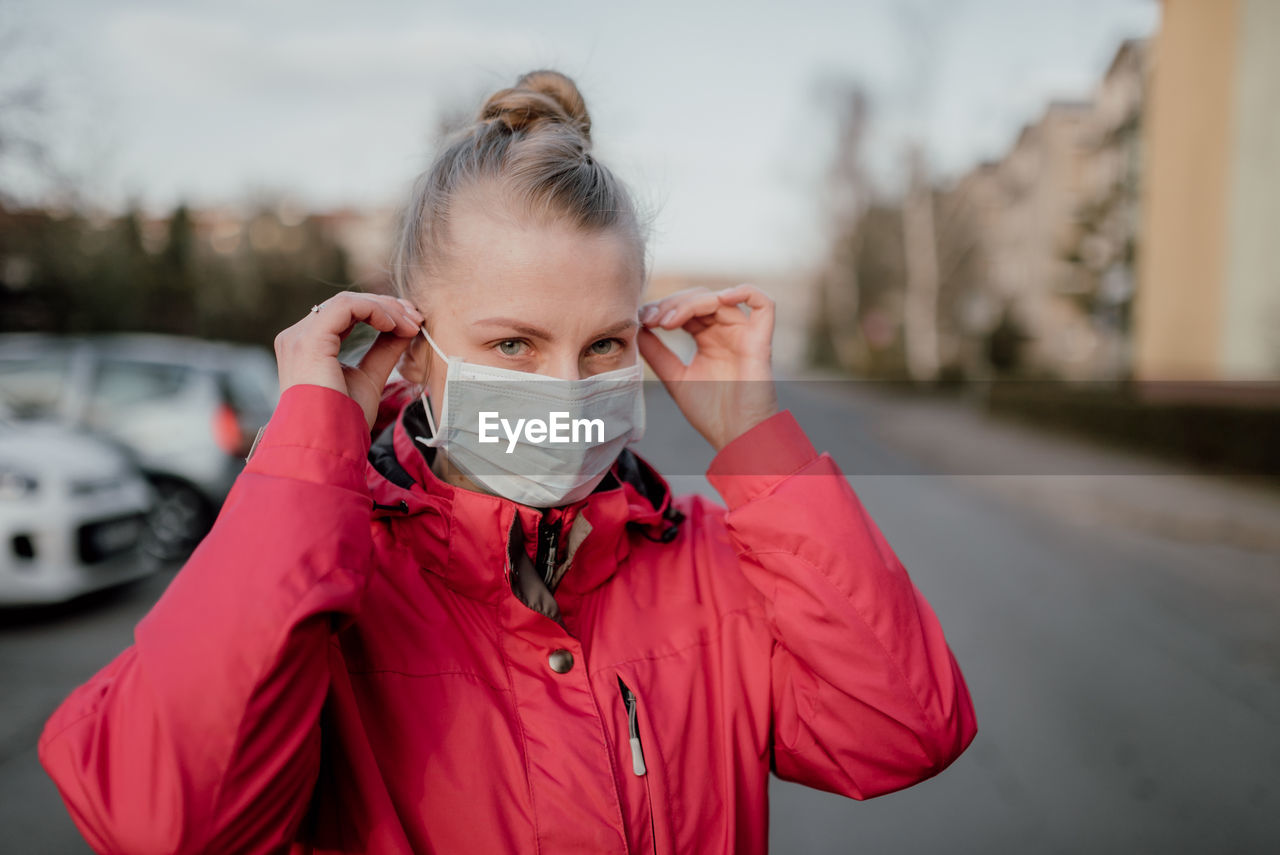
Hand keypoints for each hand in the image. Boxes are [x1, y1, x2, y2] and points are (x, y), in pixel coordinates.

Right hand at [274, 292, 424, 430]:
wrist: (328, 444)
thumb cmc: (344, 420)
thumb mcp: (370, 378)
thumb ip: (384, 350)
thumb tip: (406, 327)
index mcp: (308, 346)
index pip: (346, 314)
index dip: (381, 313)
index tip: (412, 324)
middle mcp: (297, 337)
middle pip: (347, 304)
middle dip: (387, 307)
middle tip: (416, 319)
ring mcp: (299, 337)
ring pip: (348, 301)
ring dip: (385, 308)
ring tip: (411, 324)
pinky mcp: (309, 340)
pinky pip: (346, 307)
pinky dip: (375, 310)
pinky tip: (394, 325)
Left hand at [637, 283, 778, 451]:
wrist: (736, 439)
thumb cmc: (711, 414)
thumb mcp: (674, 378)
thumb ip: (657, 353)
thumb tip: (637, 327)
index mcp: (708, 340)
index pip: (686, 308)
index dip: (664, 307)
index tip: (642, 320)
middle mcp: (727, 333)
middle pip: (701, 298)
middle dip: (672, 303)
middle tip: (652, 321)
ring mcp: (744, 335)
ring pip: (721, 298)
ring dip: (690, 303)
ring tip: (668, 322)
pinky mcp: (761, 341)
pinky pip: (763, 303)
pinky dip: (743, 292)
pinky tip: (717, 300)